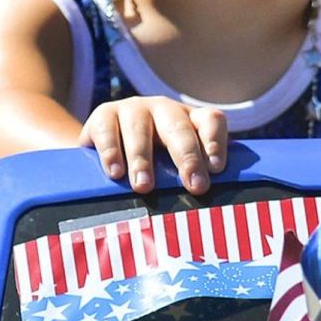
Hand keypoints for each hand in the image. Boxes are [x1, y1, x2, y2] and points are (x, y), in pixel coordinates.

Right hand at [80, 96, 226, 195]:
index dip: (215, 142)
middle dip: (188, 158)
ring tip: (144, 186)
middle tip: (195, 186)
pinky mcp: (104, 114)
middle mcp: (164, 109)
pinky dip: (111, 152)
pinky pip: (108, 131)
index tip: (216, 168)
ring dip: (143, 160)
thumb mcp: (172, 164)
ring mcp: (134, 109)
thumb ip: (188, 176)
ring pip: (140, 130)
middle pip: (179, 128)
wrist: (104, 143)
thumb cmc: (151, 159)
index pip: (210, 120)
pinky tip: (115, 173)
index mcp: (189, 118)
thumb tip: (204, 211)